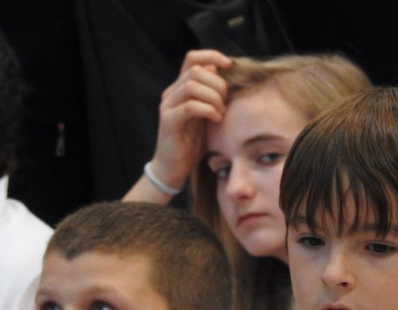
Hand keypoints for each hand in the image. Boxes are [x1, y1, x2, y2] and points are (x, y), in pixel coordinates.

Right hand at [150, 49, 232, 190]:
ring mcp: (168, 106)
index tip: (229, 65)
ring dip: (214, 98)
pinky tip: (216, 119)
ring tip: (221, 113)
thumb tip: (221, 72)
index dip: (212, 56)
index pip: (193, 58)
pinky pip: (190, 106)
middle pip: (196, 70)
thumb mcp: (206, 114)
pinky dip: (208, 110)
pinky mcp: (168, 121)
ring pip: (192, 86)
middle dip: (217, 84)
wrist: (173, 167)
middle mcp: (171, 92)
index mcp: (180, 88)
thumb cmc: (192, 142)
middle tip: (226, 102)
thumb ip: (212, 94)